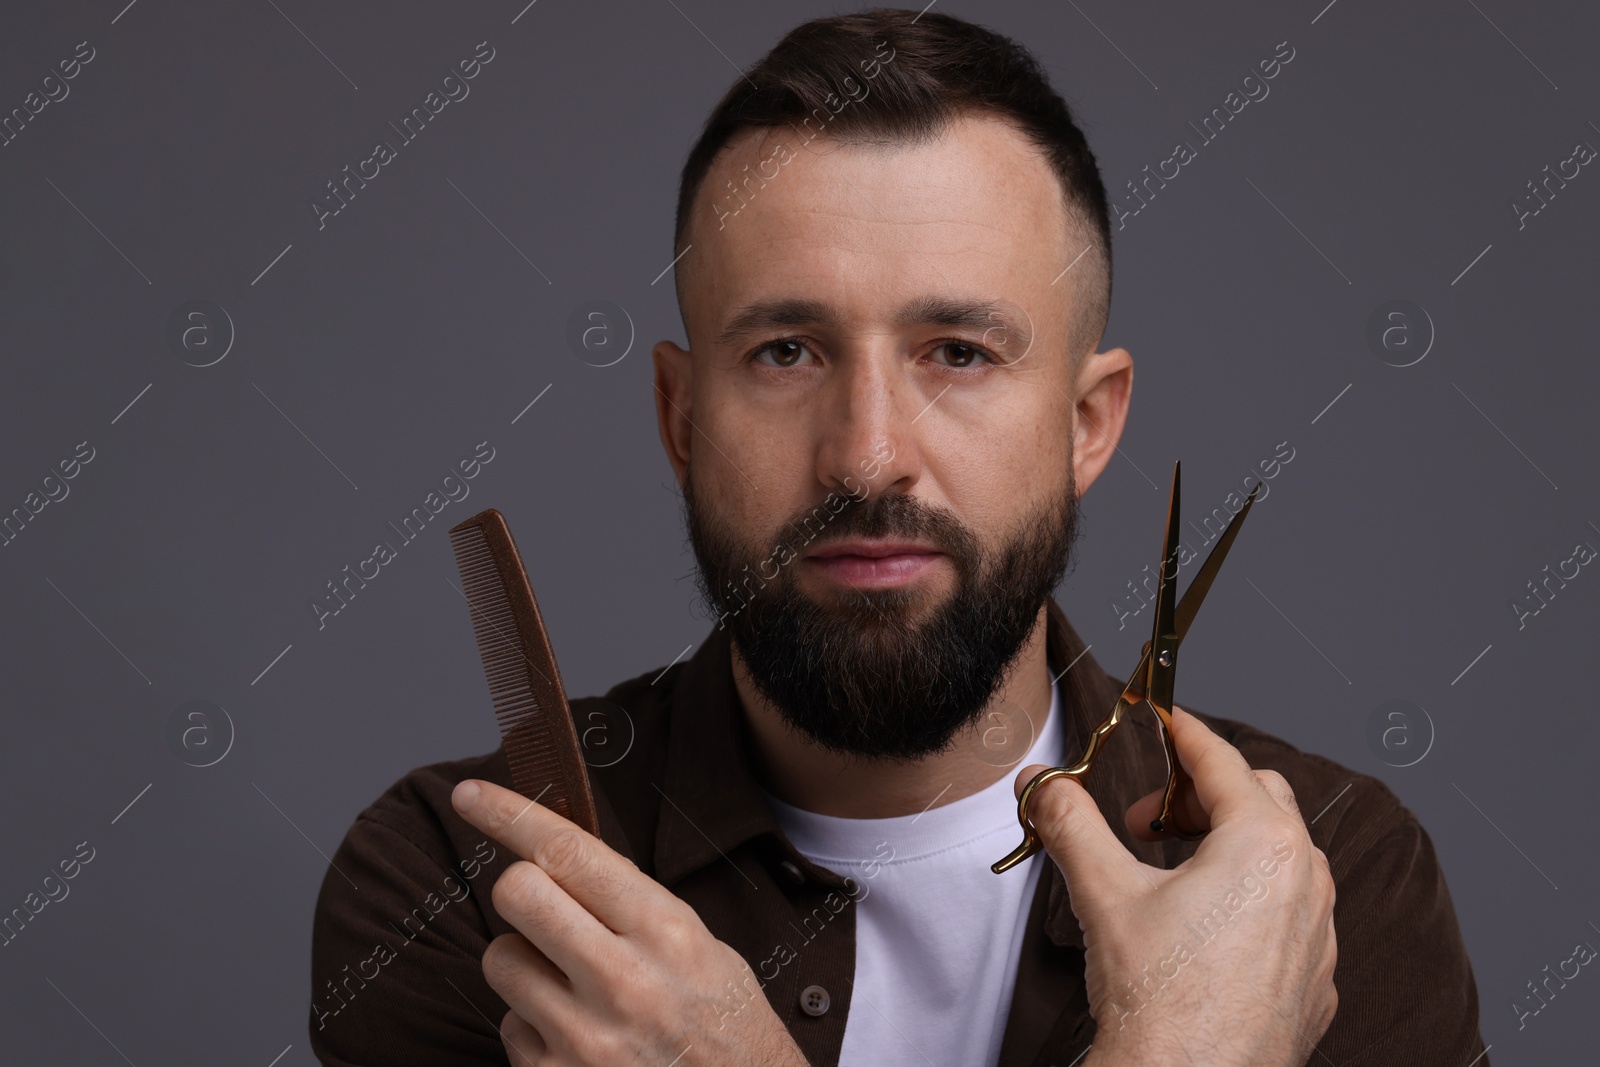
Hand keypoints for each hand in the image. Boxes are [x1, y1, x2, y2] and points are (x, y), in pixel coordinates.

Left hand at [451, 779, 808, 1066]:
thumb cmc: (724, 1024)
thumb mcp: (702, 946)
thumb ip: (632, 904)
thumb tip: (558, 855)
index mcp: (665, 931)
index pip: (569, 852)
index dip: (511, 814)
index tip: (471, 795)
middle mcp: (622, 981)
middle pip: (517, 892)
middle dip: (522, 888)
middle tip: (546, 907)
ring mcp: (583, 1038)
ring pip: (500, 958)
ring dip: (525, 961)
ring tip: (573, 985)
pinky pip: (509, 1024)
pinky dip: (534, 1024)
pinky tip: (578, 1037)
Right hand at [1019, 706, 1336, 1066]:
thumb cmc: (1157, 998)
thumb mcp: (1102, 892)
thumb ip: (1069, 821)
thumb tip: (1039, 783)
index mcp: (1265, 844)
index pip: (1222, 760)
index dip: (1182, 732)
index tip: (1160, 718)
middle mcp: (1308, 882)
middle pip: (1261, 798)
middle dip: (1200, 794)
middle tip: (1145, 820)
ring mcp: (1320, 935)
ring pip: (1282, 857)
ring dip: (1227, 844)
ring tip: (1170, 872)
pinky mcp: (1317, 980)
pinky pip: (1292, 914)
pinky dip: (1251, 898)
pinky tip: (1202, 927)